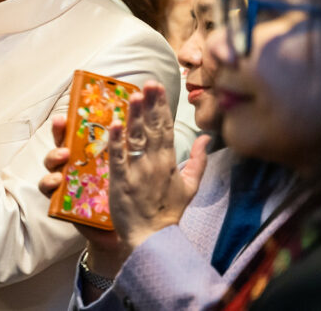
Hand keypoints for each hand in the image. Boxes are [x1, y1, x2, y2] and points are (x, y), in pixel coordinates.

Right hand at [39, 115, 131, 277]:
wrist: (130, 233)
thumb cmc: (131, 198)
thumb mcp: (135, 170)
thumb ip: (140, 149)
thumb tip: (157, 124)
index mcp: (95, 153)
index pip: (86, 130)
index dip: (82, 115)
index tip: (81, 102)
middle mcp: (78, 163)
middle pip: (63, 140)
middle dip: (59, 129)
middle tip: (61, 121)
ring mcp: (68, 180)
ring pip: (52, 162)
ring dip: (54, 154)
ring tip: (64, 153)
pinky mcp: (62, 200)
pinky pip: (49, 189)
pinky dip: (50, 182)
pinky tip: (57, 179)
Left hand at [107, 82, 209, 250]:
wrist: (152, 238)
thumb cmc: (168, 211)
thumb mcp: (190, 186)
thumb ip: (198, 160)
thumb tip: (206, 137)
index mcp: (169, 161)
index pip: (166, 128)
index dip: (162, 107)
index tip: (158, 87)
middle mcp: (154, 162)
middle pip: (152, 128)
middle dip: (150, 104)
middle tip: (149, 83)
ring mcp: (138, 171)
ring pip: (136, 138)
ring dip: (135, 116)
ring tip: (135, 96)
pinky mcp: (121, 181)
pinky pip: (118, 157)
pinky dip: (116, 141)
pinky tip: (114, 124)